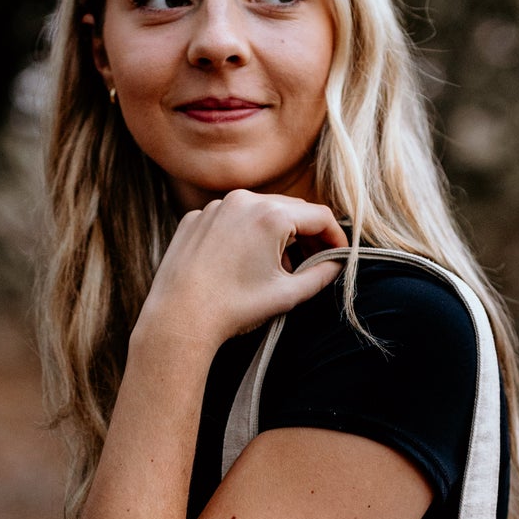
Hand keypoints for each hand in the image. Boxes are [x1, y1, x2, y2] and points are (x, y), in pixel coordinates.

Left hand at [133, 189, 348, 356]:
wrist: (178, 318)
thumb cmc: (234, 308)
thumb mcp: (287, 294)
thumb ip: (321, 275)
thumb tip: (337, 264)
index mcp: (272, 215)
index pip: (320, 216)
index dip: (336, 236)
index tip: (339, 255)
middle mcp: (243, 200)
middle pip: (290, 209)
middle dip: (307, 233)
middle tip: (315, 260)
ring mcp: (215, 207)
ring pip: (259, 212)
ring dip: (275, 233)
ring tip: (277, 266)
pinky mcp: (195, 218)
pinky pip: (229, 220)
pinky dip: (242, 235)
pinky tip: (240, 263)